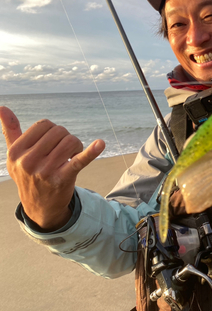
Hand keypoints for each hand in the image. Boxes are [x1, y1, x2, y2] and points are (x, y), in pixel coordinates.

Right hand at [0, 106, 104, 230]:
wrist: (40, 206)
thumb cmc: (29, 174)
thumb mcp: (15, 155)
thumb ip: (10, 131)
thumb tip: (2, 107)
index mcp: (16, 152)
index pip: (43, 125)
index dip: (54, 130)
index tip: (54, 142)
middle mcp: (28, 161)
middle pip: (58, 131)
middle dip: (66, 137)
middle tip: (65, 150)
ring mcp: (45, 171)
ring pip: (70, 142)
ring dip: (76, 146)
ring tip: (72, 155)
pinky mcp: (63, 178)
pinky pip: (79, 161)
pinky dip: (92, 152)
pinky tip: (100, 144)